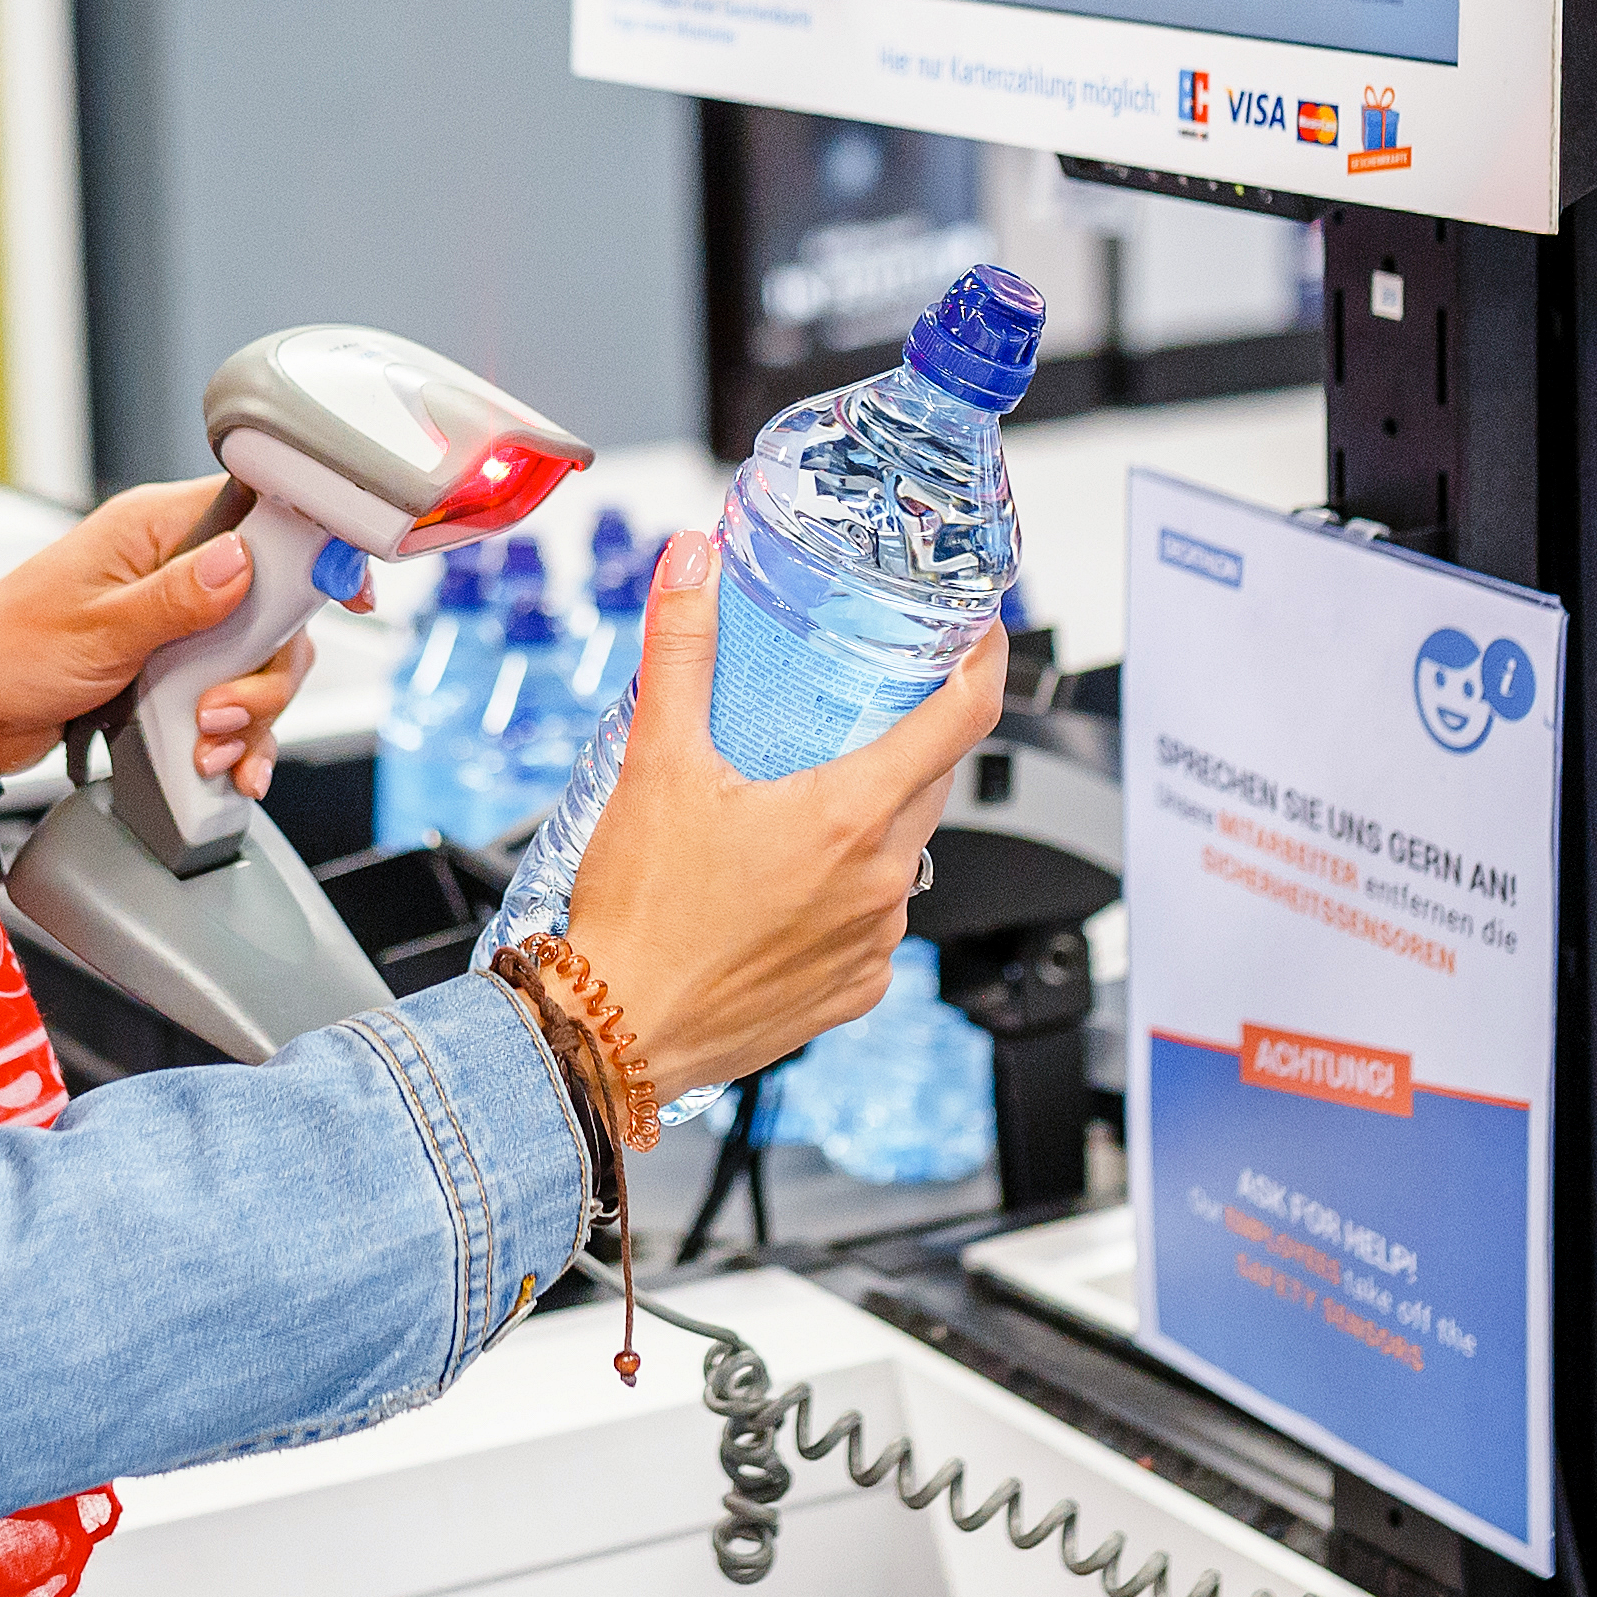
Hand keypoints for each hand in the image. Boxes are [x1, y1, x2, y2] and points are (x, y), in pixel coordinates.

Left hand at [0, 478, 340, 789]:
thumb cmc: (6, 651)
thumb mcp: (97, 628)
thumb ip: (176, 599)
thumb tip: (243, 563)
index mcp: (156, 530)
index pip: (260, 513)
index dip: (313, 548)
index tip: (351, 592)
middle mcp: (174, 569)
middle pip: (273, 609)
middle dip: (264, 675)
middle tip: (225, 715)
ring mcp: (175, 623)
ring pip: (258, 662)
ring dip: (248, 715)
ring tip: (212, 751)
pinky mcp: (169, 673)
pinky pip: (228, 699)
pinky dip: (235, 738)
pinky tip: (230, 772)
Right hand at [558, 530, 1001, 1103]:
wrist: (611, 1035)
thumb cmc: (639, 913)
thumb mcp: (656, 760)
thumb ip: (682, 649)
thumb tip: (691, 561)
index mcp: (851, 816)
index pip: (965, 716)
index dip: (985, 659)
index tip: (981, 628)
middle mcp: (882, 882)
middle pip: (930, 780)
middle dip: (905, 735)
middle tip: (856, 704)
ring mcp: (875, 940)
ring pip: (901, 851)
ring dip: (867, 817)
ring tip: (795, 798)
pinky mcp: (856, 990)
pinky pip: (875, 918)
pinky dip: (846, 888)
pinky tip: (785, 880)